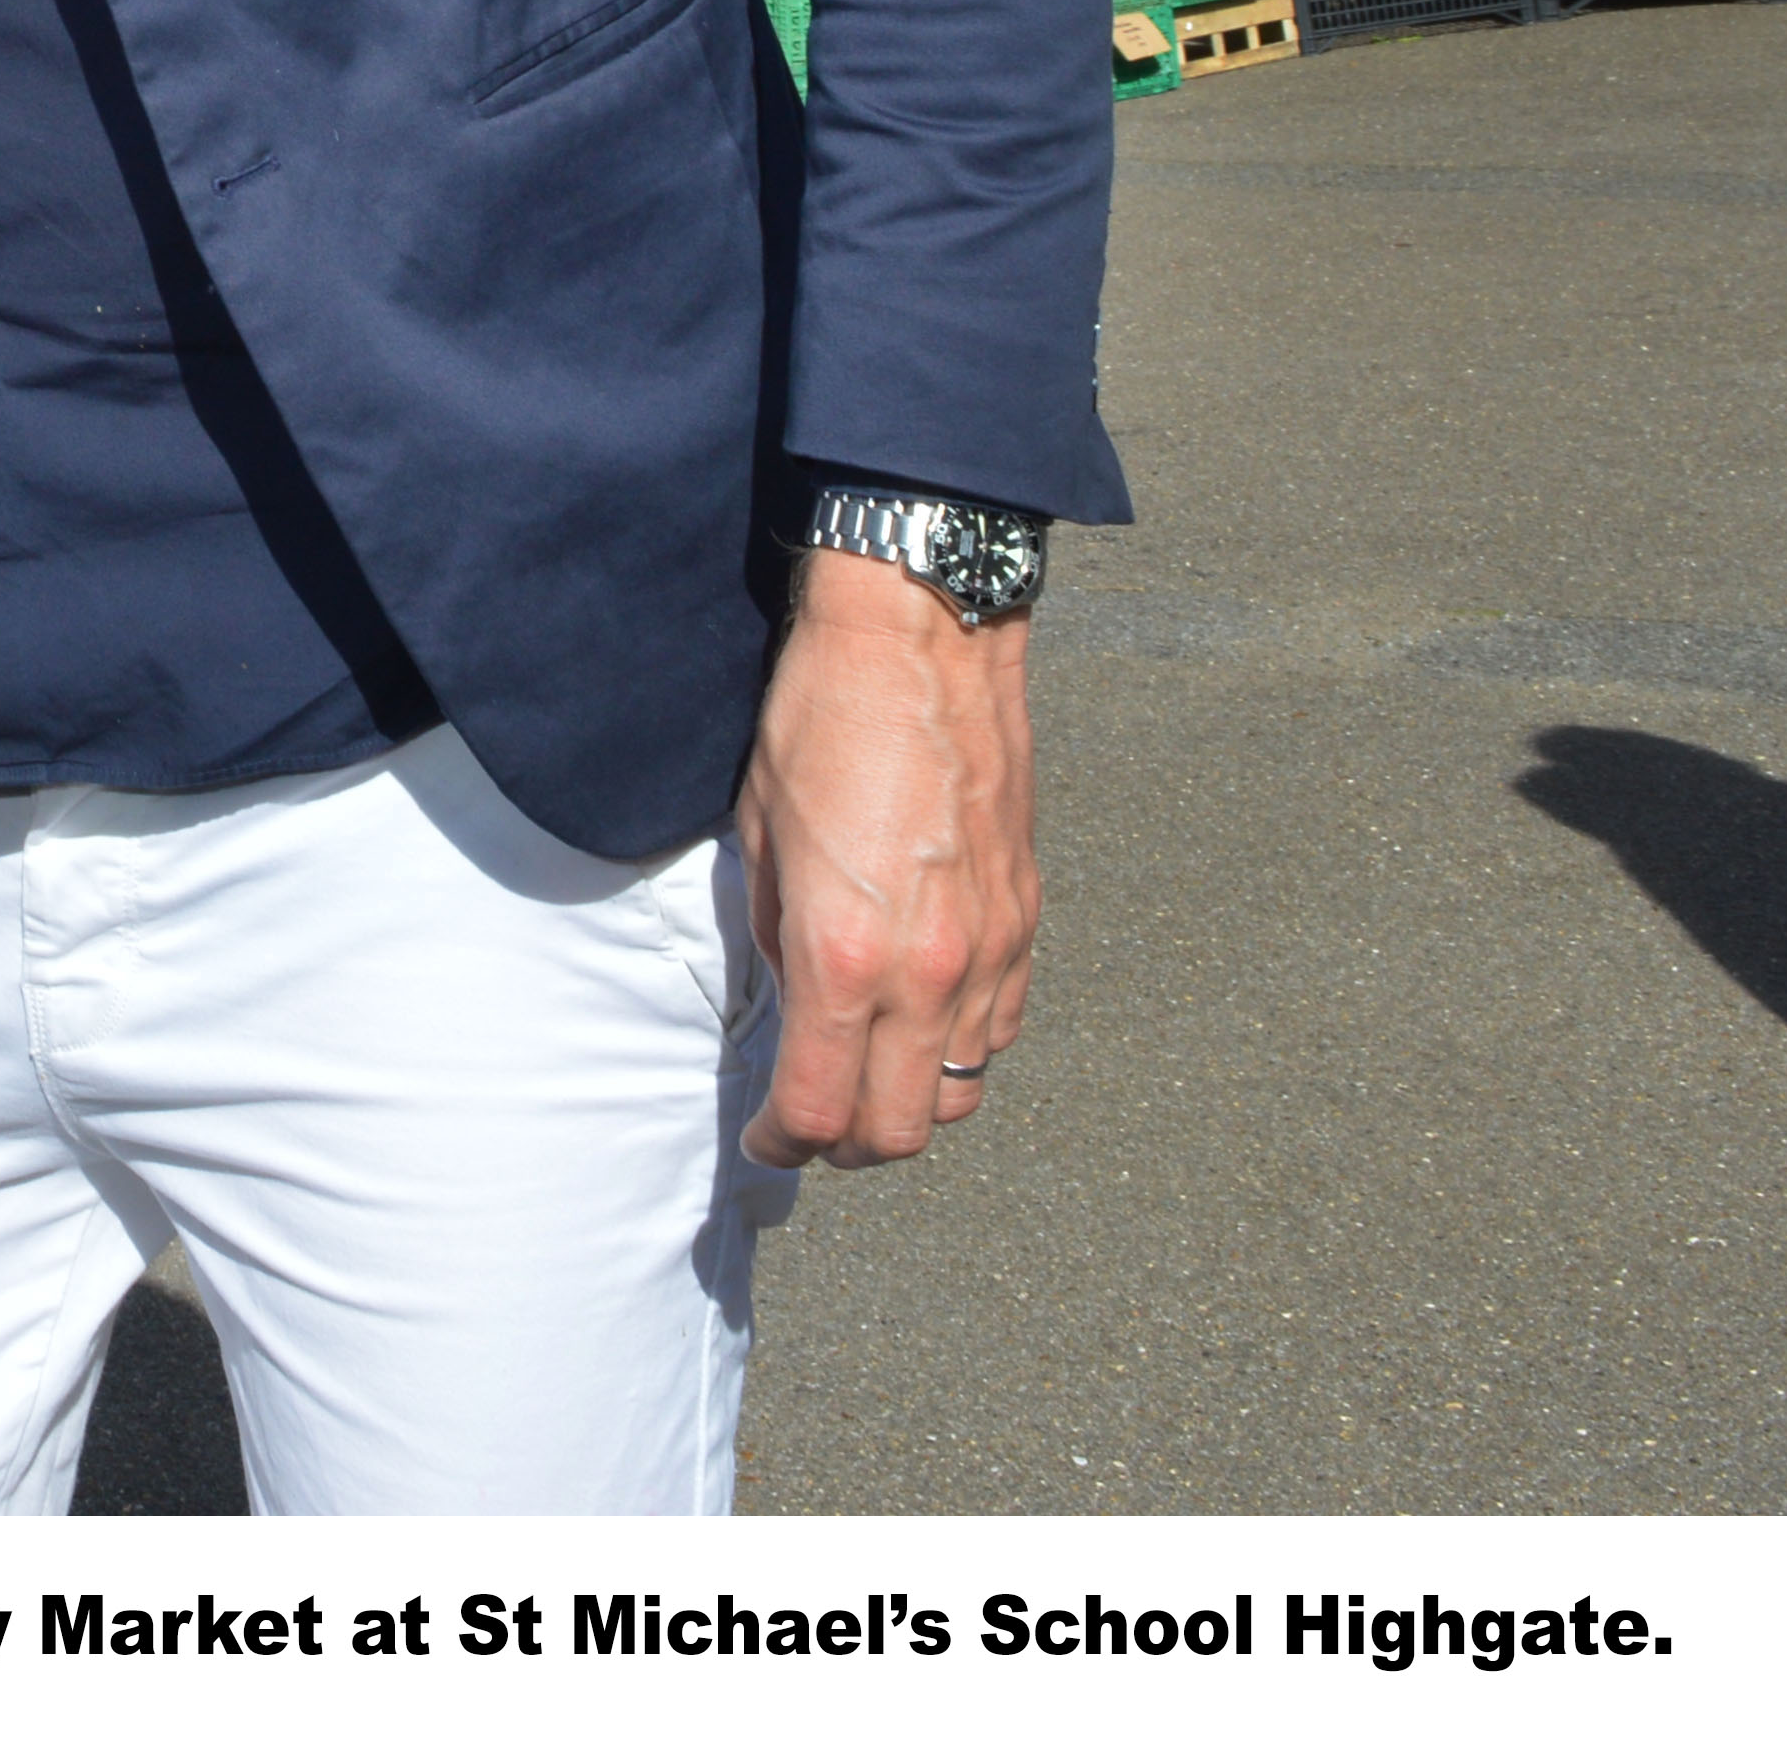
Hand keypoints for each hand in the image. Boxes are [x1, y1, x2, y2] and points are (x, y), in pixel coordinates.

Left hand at [731, 546, 1036, 1167]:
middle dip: (846, 1146)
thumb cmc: (822, 721)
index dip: (782, 1143)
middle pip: (901, 1131)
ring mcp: (990, 950)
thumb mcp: (761, 838)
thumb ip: (777, 943)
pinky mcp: (1025, 920)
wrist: (922, 641)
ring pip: (962, 1091)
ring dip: (909, 1101)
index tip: (763, 1137)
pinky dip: (958, 1050)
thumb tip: (790, 1005)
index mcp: (844, 954)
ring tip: (862, 1074)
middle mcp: (929, 970)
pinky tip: (919, 1019)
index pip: (820, 1110)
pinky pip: (999, 1029)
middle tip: (808, 1126)